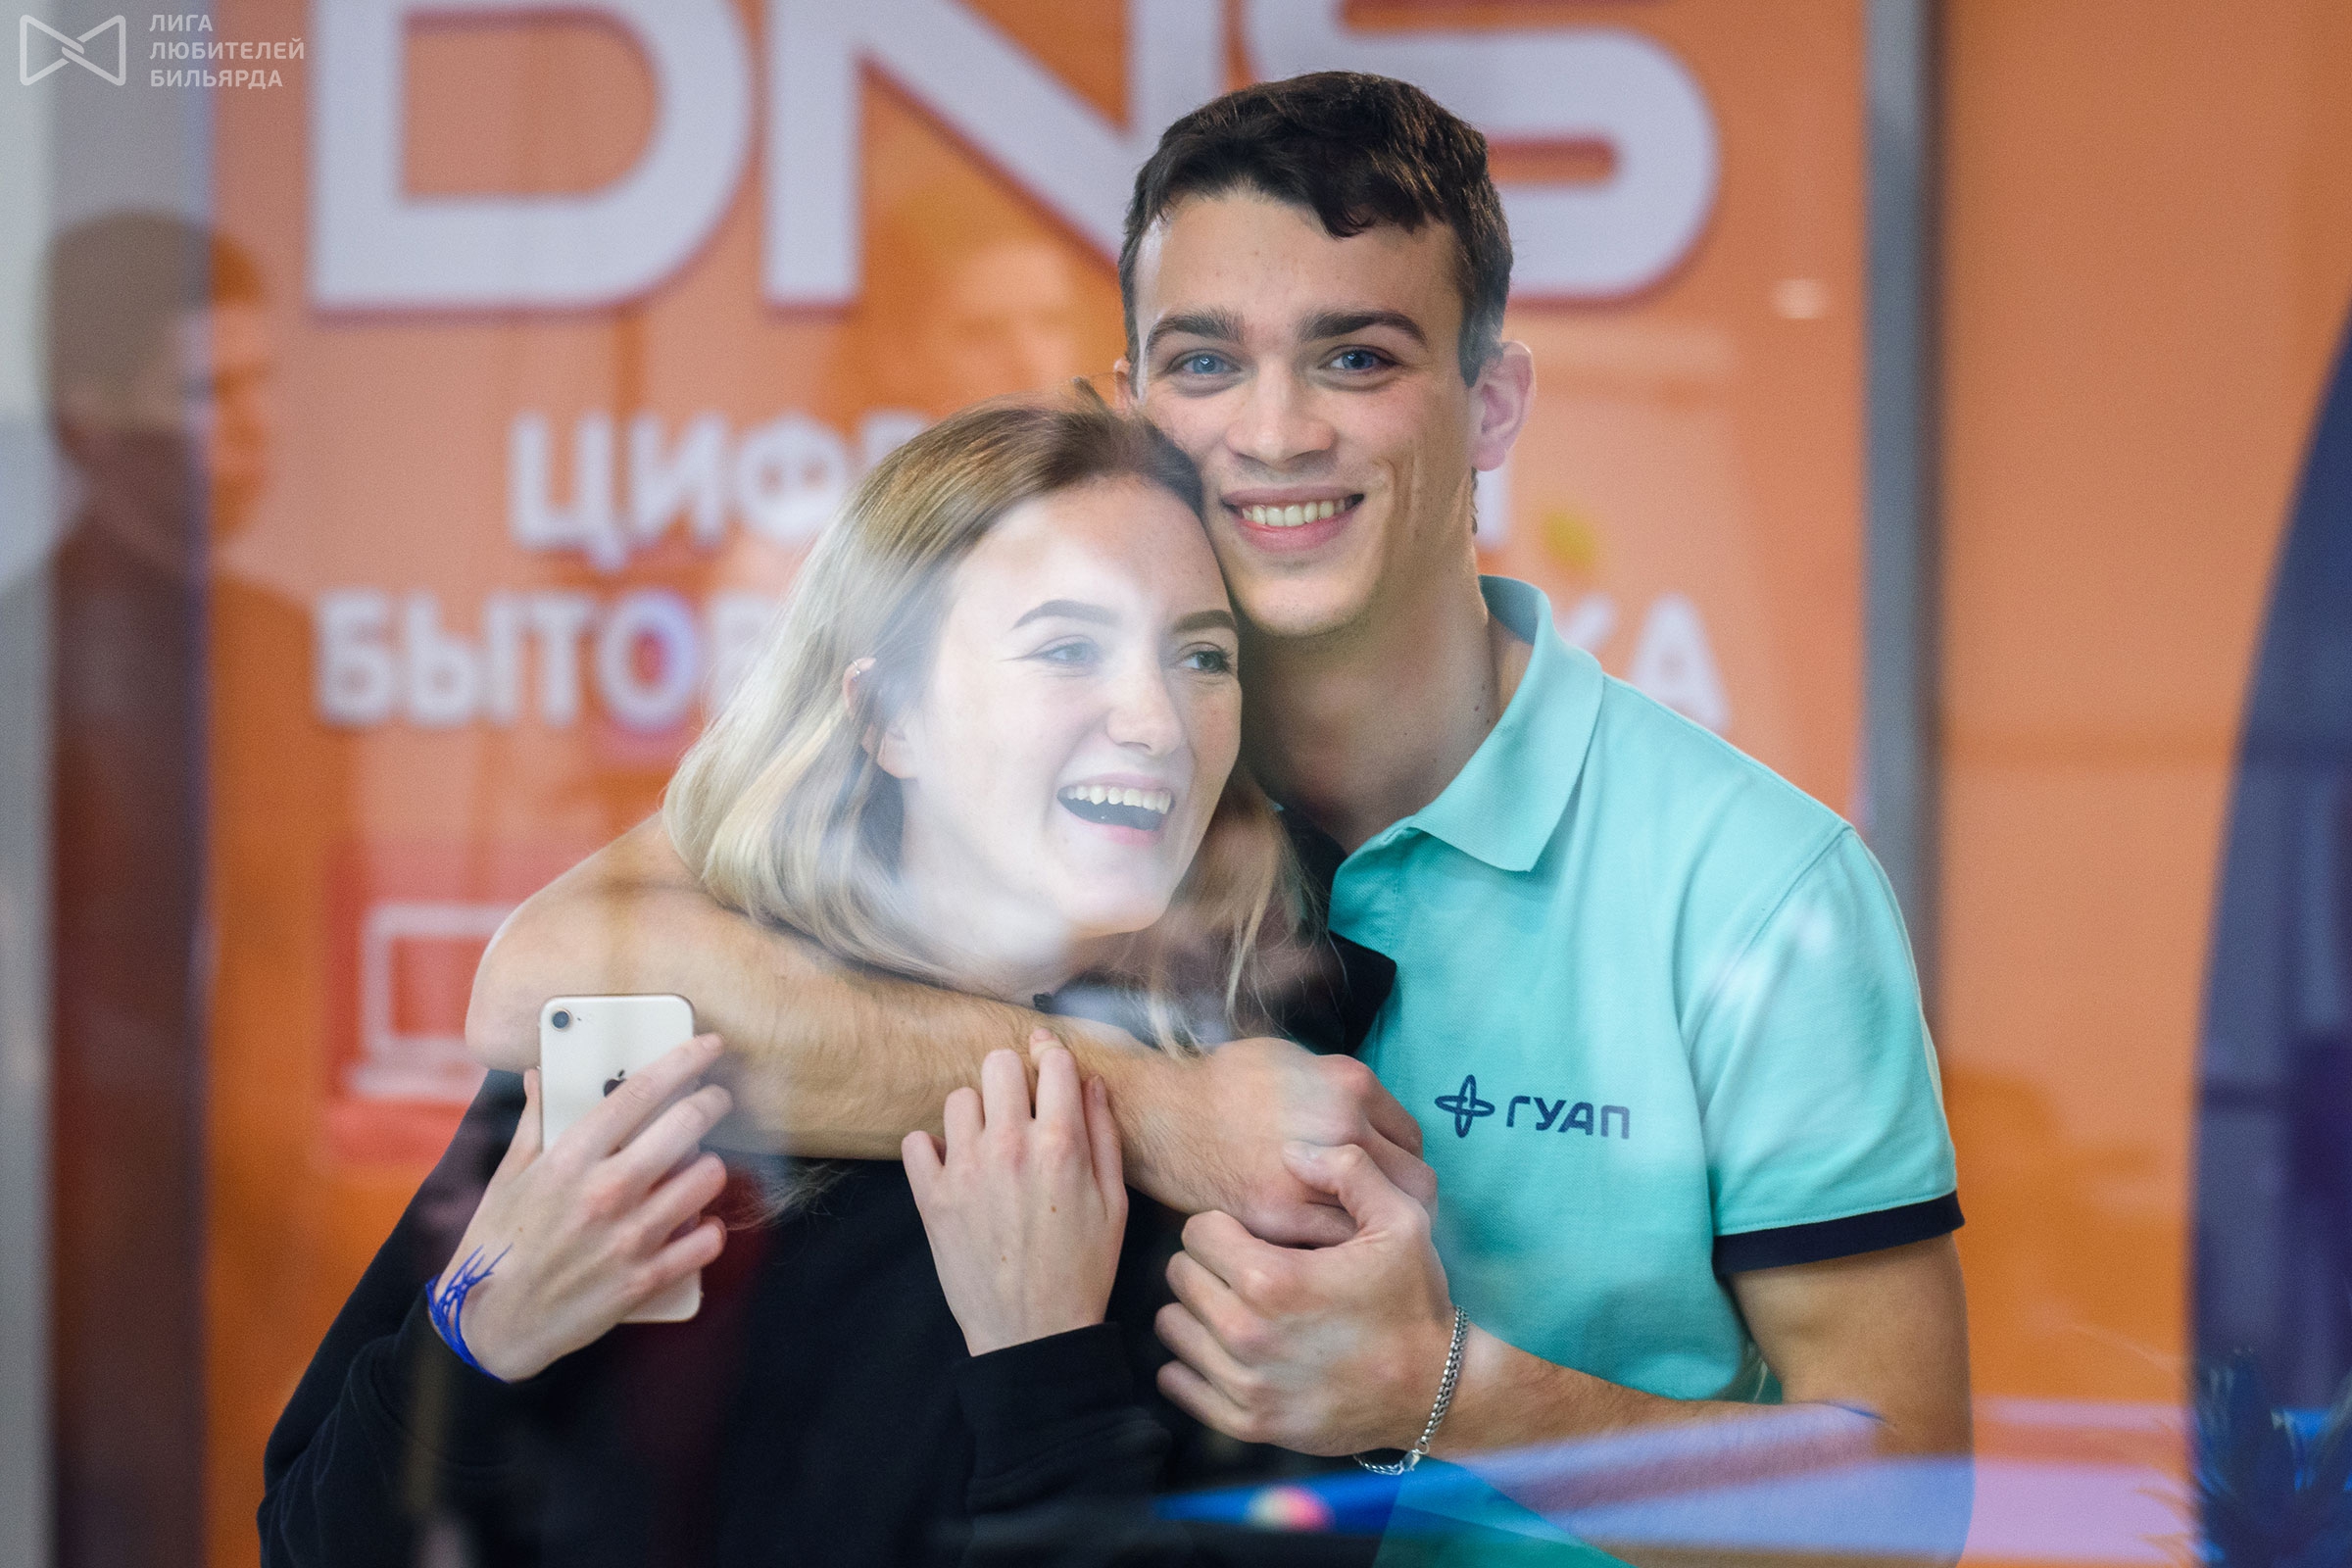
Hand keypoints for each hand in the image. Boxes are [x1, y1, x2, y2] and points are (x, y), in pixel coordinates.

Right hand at [432, 1034, 732, 1380]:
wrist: (492, 1326)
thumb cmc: (497, 1245)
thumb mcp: (508, 1177)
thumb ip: (536, 1121)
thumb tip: (543, 1073)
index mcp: (569, 1159)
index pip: (639, 1091)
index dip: (684, 1060)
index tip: (709, 1046)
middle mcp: (605, 1191)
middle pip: (686, 1124)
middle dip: (712, 1102)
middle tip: (715, 1099)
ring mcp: (629, 1237)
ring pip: (707, 1177)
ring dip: (709, 1166)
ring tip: (697, 1167)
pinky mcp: (645, 1279)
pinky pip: (707, 1240)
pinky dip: (709, 1228)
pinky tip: (698, 1223)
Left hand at [903, 1046, 1127, 1356]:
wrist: (1034, 1334)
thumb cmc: (1083, 1269)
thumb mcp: (1115, 1203)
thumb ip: (1104, 1134)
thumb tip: (1091, 1082)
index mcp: (1060, 1144)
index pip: (1053, 1063)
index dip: (1054, 1060)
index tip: (1050, 1068)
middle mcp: (1008, 1146)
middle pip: (998, 1064)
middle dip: (1013, 1079)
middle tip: (1020, 1110)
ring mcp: (964, 1170)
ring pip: (958, 1099)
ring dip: (976, 1115)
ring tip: (989, 1146)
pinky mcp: (931, 1198)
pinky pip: (915, 1142)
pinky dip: (932, 1150)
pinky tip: (955, 1169)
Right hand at [1105, 1036, 1434, 1247]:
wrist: (1165, 1116)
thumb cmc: (1224, 1083)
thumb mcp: (1292, 1059)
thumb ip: (1340, 1085)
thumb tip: (1370, 1113)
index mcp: (1351, 1085)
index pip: (1412, 1139)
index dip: (1403, 1161)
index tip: (1389, 1178)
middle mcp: (1344, 1128)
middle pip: (1413, 1183)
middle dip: (1403, 1202)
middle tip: (1384, 1216)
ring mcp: (1315, 1176)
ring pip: (1378, 1220)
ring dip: (1374, 1230)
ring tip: (1362, 1238)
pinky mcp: (1283, 1218)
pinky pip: (1334, 1243)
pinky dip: (1337, 1248)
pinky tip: (1326, 1247)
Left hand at [1154, 1141, 1456, 1455]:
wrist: (1434, 1391)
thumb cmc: (1414, 1301)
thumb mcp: (1401, 1221)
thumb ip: (1349, 1170)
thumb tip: (1293, 1150)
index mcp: (1271, 1278)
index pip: (1196, 1232)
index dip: (1222, 1225)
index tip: (1248, 1234)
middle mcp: (1246, 1332)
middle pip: (1179, 1275)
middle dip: (1207, 1264)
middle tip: (1242, 1267)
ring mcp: (1243, 1383)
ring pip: (1172, 1326)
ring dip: (1196, 1311)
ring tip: (1234, 1305)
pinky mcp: (1246, 1422)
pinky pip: (1177, 1383)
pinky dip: (1190, 1364)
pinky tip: (1221, 1349)